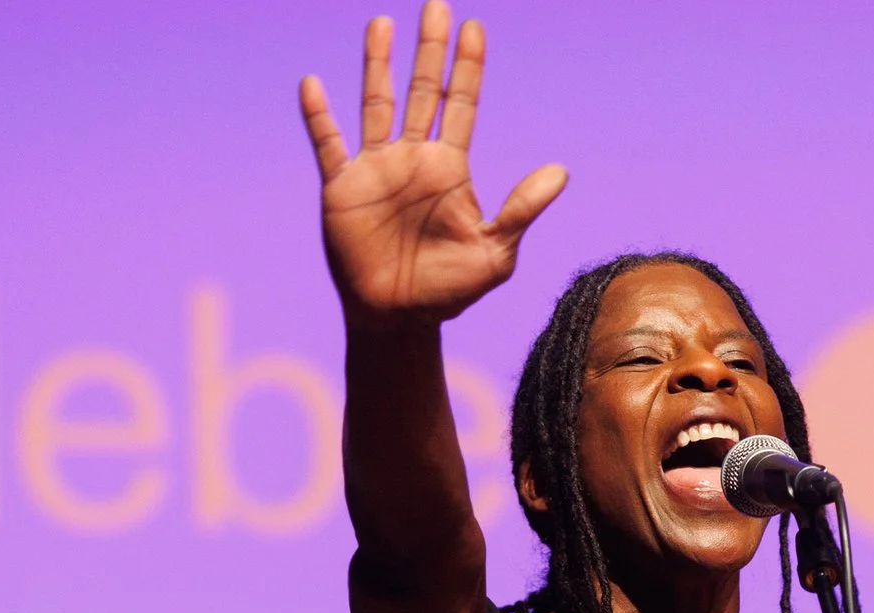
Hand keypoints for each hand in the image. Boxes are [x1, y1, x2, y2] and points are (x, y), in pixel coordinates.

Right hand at [301, 4, 567, 324]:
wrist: (399, 319)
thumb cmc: (450, 291)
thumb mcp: (495, 252)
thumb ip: (522, 209)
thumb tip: (560, 172)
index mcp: (450, 169)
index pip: (461, 105)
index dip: (467, 68)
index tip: (474, 28)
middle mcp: (414, 159)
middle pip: (423, 91)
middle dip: (430, 50)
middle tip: (437, 5)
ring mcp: (376, 170)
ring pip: (376, 104)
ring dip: (378, 64)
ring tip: (381, 23)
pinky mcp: (342, 188)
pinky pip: (327, 144)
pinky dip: (318, 116)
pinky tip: (313, 84)